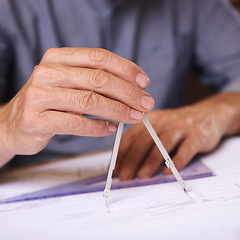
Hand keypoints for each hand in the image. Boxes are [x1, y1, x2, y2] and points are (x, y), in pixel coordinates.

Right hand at [0, 48, 153, 165]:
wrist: (14, 123)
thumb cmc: (48, 102)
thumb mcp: (68, 83)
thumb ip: (93, 81)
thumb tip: (131, 89)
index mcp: (58, 58)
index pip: (99, 57)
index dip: (125, 69)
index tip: (143, 82)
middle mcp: (48, 72)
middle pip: (98, 79)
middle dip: (128, 93)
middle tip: (146, 104)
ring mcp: (40, 96)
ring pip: (90, 101)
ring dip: (118, 110)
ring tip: (134, 117)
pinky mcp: (38, 120)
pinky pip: (77, 123)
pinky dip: (98, 127)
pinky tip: (111, 129)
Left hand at [114, 93, 239, 179]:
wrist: (209, 113)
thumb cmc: (177, 125)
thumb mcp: (158, 126)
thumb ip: (143, 140)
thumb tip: (125, 163)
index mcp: (150, 119)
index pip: (131, 136)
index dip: (121, 153)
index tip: (114, 168)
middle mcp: (163, 121)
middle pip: (144, 140)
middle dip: (132, 159)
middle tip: (124, 176)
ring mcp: (180, 127)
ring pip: (162, 144)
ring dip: (151, 161)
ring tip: (142, 175)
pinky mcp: (197, 135)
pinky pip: (186, 149)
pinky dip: (176, 161)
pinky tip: (168, 172)